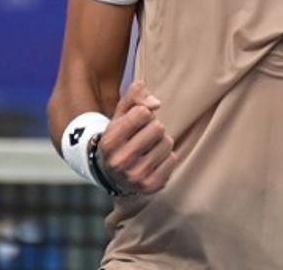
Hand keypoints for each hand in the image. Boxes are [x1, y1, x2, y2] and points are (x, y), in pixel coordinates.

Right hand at [95, 80, 176, 194]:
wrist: (113, 175)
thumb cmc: (121, 137)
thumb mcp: (120, 114)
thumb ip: (134, 96)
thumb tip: (156, 104)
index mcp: (109, 141)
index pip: (143, 112)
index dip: (144, 113)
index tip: (137, 121)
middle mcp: (120, 161)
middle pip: (158, 127)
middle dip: (154, 127)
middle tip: (144, 136)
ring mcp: (135, 176)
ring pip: (167, 142)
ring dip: (161, 142)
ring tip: (148, 149)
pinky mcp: (151, 185)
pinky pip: (173, 159)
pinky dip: (166, 157)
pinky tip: (153, 161)